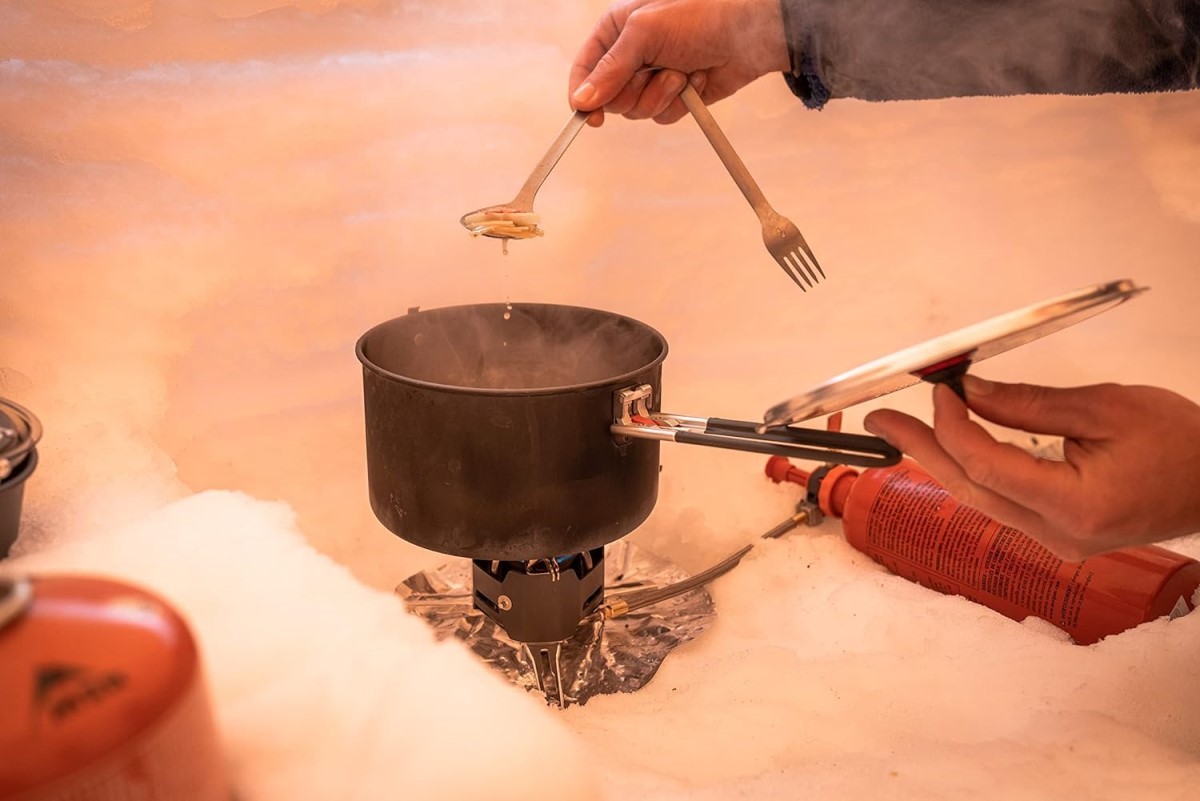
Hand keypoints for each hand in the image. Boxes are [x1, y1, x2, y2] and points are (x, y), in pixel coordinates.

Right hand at [569, 0, 789, 125]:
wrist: (747, 33)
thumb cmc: (698, 17)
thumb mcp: (645, 33)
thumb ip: (610, 69)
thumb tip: (582, 101)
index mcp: (615, 31)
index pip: (584, 70)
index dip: (584, 95)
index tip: (592, 117)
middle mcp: (630, 56)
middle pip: (610, 98)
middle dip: (635, 90)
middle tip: (656, 70)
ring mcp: (652, 78)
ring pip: (637, 111)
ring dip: (661, 94)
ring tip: (682, 70)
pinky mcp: (674, 96)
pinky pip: (661, 116)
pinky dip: (680, 101)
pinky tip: (696, 78)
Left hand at [863, 376, 1199, 559]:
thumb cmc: (1181, 444)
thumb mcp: (1106, 407)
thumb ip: (1028, 403)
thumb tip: (969, 391)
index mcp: (1074, 505)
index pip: (986, 465)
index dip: (952, 426)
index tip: (938, 391)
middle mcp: (1058, 535)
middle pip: (969, 488)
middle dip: (920, 449)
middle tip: (880, 422)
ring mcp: (1057, 543)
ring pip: (979, 499)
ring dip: (939, 461)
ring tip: (900, 431)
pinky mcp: (1057, 537)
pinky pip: (999, 504)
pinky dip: (971, 472)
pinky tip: (947, 449)